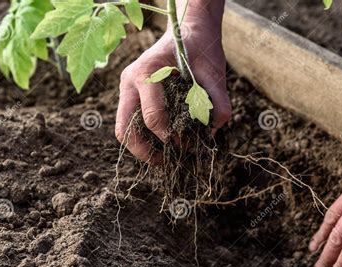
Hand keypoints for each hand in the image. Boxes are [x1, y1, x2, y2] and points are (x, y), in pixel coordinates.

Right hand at [115, 0, 229, 162]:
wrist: (189, 30)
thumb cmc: (201, 48)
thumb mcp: (215, 73)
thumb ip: (218, 102)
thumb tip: (212, 133)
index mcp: (147, 72)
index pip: (153, 116)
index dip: (171, 137)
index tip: (188, 144)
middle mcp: (130, 80)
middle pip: (125, 128)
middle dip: (145, 151)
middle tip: (166, 162)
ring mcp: (127, 87)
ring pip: (123, 128)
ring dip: (141, 147)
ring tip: (163, 158)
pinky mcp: (132, 93)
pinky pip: (130, 121)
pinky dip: (143, 136)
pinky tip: (163, 143)